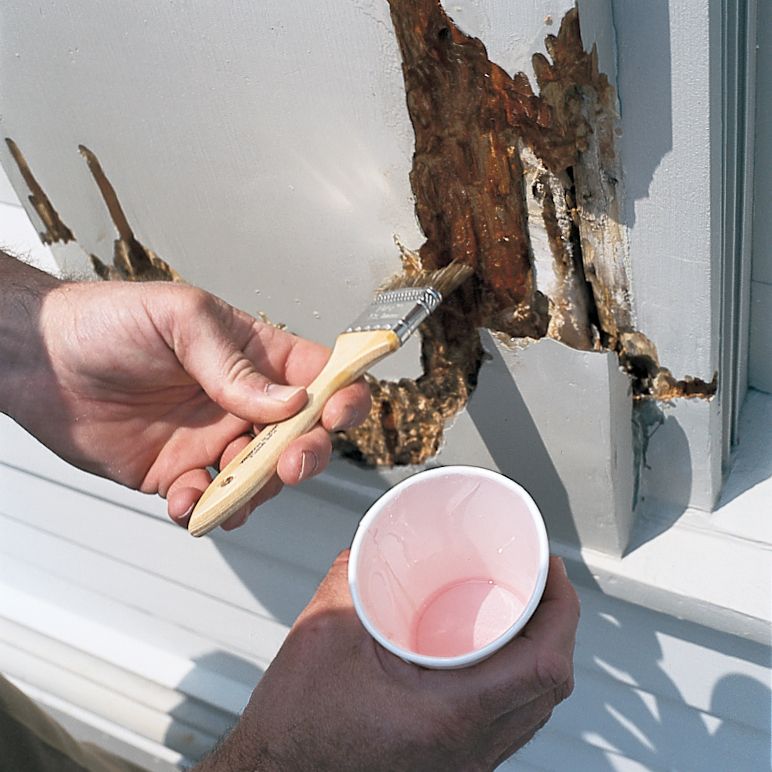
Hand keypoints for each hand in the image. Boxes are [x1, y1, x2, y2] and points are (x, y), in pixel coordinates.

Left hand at [2, 258, 369, 528]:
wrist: (39, 362)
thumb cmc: (108, 322)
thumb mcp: (180, 321)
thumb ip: (236, 365)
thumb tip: (291, 404)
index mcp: (256, 355)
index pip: (321, 376)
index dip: (342, 395)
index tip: (337, 413)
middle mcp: (244, 401)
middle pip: (304, 436)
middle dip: (307, 454)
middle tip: (289, 463)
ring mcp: (214, 440)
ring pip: (263, 477)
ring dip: (255, 490)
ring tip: (223, 487)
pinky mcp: (180, 473)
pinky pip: (210, 500)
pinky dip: (206, 509)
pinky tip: (186, 500)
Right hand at [196, 553, 578, 770]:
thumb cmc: (296, 726)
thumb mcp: (325, 629)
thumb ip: (356, 571)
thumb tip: (378, 539)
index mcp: (448, 717)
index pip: (544, 666)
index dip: (563, 612)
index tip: (552, 571)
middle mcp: (468, 750)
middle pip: (550, 688)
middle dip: (558, 627)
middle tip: (541, 583)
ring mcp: (463, 766)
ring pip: (534, 710)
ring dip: (540, 656)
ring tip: (522, 612)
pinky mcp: (451, 767)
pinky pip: (509, 725)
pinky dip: (515, 683)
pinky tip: (490, 656)